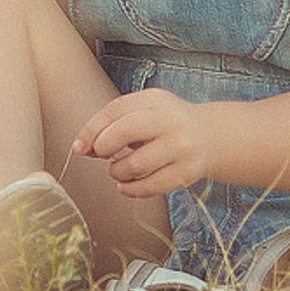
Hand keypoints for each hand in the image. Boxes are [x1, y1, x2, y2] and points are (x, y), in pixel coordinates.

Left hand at [74, 88, 209, 198]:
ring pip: (136, 165)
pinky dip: (131, 189)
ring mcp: (181, 147)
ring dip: (117, 172)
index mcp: (155, 100)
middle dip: (103, 147)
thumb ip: (113, 123)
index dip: (92, 130)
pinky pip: (150, 186)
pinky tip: (126, 185)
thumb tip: (82, 147)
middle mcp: (171, 120)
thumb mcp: (144, 111)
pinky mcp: (187, 172)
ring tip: (117, 170)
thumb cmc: (165, 124)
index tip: (80, 146)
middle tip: (101, 155)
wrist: (209, 137)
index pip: (115, 110)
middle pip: (125, 131)